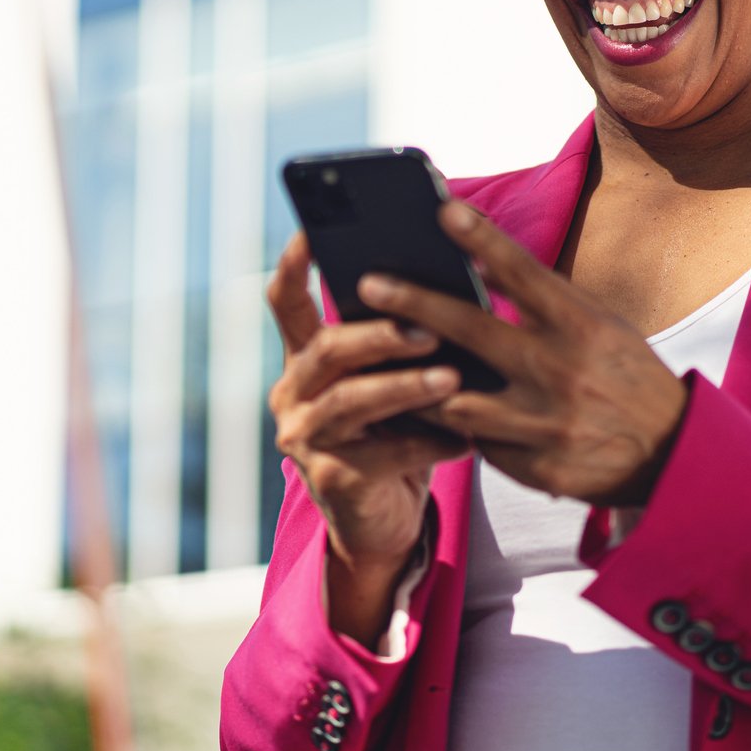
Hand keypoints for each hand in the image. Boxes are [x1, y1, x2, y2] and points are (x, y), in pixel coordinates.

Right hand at [265, 230, 469, 639]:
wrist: (384, 519)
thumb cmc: (398, 431)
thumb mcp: (394, 378)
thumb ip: (401, 340)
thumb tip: (452, 285)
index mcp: (304, 358)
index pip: (285, 302)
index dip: (293, 265)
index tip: (311, 230)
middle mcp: (293, 393)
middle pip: (327, 349)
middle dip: (379, 334)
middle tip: (428, 328)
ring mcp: (305, 438)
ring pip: (350, 400)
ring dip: (404, 386)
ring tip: (451, 378)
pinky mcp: (331, 480)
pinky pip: (383, 454)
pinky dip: (428, 443)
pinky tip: (465, 440)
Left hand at [356, 201, 689, 505]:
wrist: (673, 458)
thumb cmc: (625, 378)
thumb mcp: (600, 329)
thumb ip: (544, 305)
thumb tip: (473, 270)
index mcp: (583, 327)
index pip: (525, 273)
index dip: (482, 239)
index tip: (442, 209)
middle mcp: (562, 371)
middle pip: (473, 331)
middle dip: (414, 304)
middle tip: (368, 284)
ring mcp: (545, 424)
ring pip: (456, 400)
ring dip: (415, 380)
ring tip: (374, 362)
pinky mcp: (535, 467)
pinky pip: (477, 444)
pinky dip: (451, 426)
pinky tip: (421, 413)